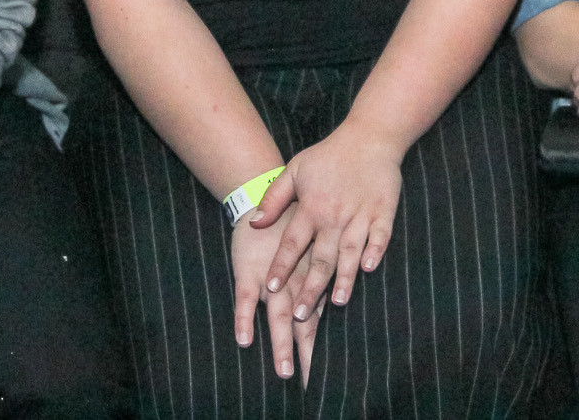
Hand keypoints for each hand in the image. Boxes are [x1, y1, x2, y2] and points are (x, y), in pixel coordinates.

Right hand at [229, 208, 318, 382]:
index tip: (327, 372)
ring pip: (277, 317)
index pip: (317, 320)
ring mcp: (271, 280)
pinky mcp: (248, 272)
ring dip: (281, 345)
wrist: (264, 195)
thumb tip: (334, 298)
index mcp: (308, 281)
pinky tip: (244, 340)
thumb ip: (319, 271)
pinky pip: (245, 299)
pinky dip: (244, 319)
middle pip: (302, 326)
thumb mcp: (309, 246)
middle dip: (307, 354)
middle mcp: (294, 284)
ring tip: (285, 371)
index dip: (320, 345)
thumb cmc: (289, 223)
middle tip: (311, 384)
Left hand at [252, 125, 402, 318]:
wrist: (370, 136)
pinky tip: (369, 269)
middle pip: (321, 258)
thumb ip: (273, 198)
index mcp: (311, 207)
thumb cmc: (328, 156)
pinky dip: (375, 251)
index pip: (292, 242)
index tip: (269, 289)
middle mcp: (334, 215)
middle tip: (300, 316)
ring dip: (343, 279)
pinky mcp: (383, 211)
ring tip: (337, 302)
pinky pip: (380, 235)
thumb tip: (254, 224)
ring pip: (350, 252)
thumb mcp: (294, 170)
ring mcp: (361, 214)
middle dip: (310, 288)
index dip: (281, 266)